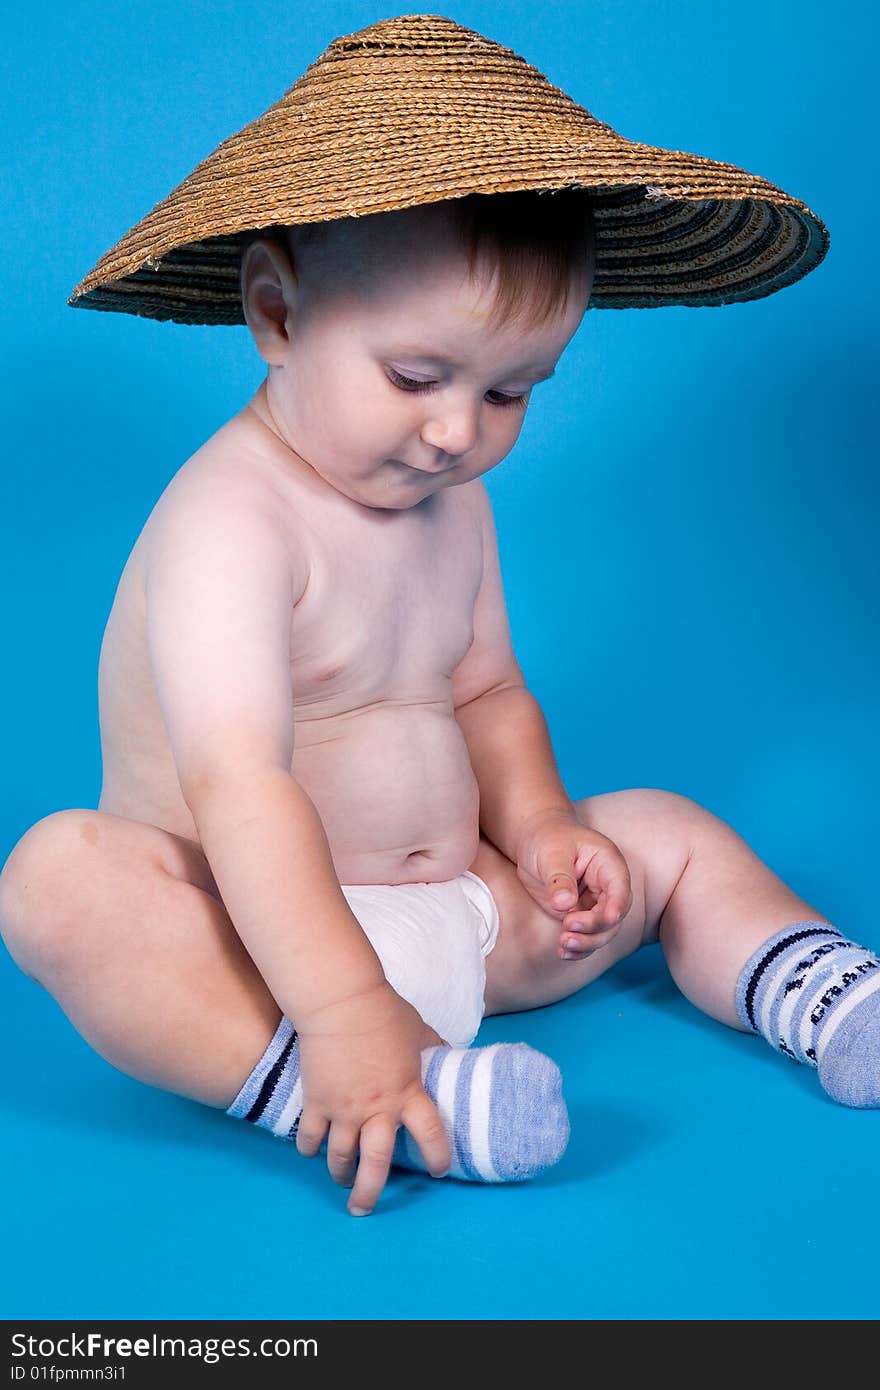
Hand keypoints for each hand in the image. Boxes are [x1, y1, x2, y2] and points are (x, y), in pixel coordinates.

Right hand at [295, 980, 449, 1215]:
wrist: (342, 1001)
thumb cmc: (384, 1012)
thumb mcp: (420, 1030)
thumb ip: (432, 1049)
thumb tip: (446, 1055)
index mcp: (408, 1093)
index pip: (431, 1135)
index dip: (438, 1157)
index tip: (439, 1170)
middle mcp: (376, 1109)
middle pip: (376, 1165)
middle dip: (370, 1192)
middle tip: (365, 1208)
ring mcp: (343, 1109)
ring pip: (338, 1158)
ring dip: (340, 1174)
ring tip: (341, 1180)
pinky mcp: (316, 1101)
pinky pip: (309, 1137)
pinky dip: (309, 1148)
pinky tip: (312, 1151)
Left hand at [513, 807, 632, 959]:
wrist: (534, 840)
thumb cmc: (547, 838)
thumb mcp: (552, 853)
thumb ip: (560, 878)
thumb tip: (565, 904)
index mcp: (608, 864)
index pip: (620, 888)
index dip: (617, 905)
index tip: (609, 918)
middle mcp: (606, 887)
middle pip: (613, 916)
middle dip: (594, 928)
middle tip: (568, 929)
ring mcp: (593, 904)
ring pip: (601, 932)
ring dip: (586, 942)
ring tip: (564, 945)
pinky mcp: (579, 916)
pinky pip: (585, 937)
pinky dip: (577, 948)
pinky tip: (563, 952)